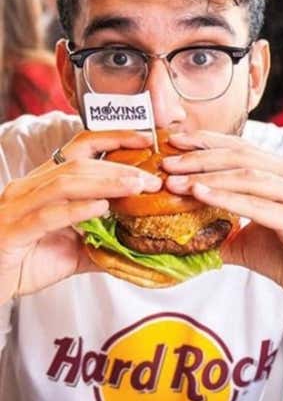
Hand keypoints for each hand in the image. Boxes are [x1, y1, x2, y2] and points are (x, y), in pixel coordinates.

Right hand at [0, 131, 161, 301]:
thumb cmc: (28, 262)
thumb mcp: (76, 249)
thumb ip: (106, 242)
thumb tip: (143, 244)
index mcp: (45, 183)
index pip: (81, 147)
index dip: (113, 138)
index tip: (146, 139)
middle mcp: (30, 188)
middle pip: (79, 164)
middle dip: (120, 168)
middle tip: (151, 178)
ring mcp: (18, 207)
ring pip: (65, 183)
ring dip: (105, 183)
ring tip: (135, 187)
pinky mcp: (13, 231)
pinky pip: (47, 215)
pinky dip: (76, 209)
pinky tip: (101, 208)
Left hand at [163, 131, 282, 317]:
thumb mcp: (256, 239)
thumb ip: (226, 228)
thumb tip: (183, 232)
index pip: (247, 148)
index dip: (210, 142)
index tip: (177, 140)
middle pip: (245, 156)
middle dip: (201, 156)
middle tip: (167, 160)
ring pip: (249, 176)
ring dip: (207, 176)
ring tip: (174, 180)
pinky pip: (258, 204)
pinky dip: (226, 198)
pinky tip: (199, 194)